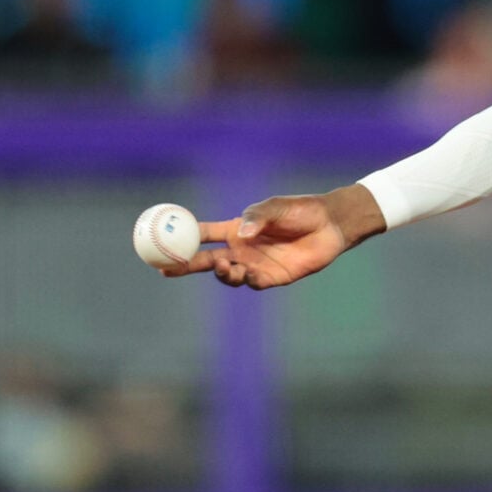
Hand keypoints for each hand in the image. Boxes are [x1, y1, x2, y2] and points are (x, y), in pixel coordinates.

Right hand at [160, 185, 386, 288]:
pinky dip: (245, 280)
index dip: (182, 237)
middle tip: (167, 268)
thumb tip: (242, 234)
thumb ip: (258, 218)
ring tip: (225, 266)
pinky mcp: (272, 278)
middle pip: (206, 260)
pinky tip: (246, 273)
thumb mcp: (276, 207)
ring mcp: (255, 264)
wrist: (330, 225)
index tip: (162, 238)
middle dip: (185, 265)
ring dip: (222, 273)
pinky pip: (252, 283)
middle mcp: (241, 249)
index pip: (203, 234)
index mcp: (237, 229)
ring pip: (227, 275)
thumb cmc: (302, 211)